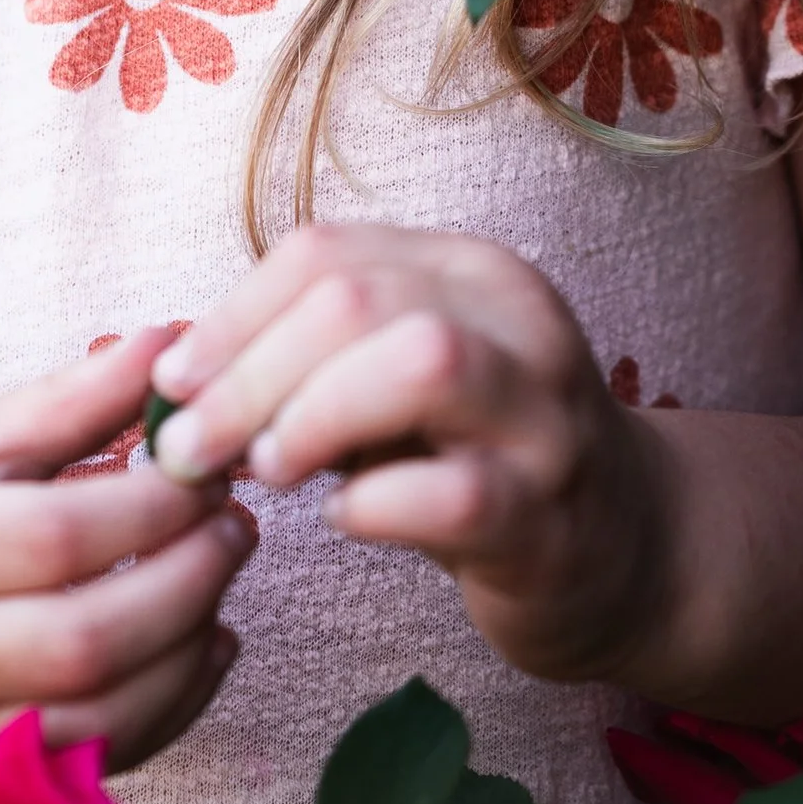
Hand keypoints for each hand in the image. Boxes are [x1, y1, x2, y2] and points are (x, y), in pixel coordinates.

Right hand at [0, 329, 257, 765]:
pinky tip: (201, 643)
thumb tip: (171, 344)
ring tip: (219, 577)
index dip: (150, 505)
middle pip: (83, 640)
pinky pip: (98, 759)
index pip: (52, 537)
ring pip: (99, 719)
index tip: (204, 465)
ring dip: (188, 649)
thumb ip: (67, 400)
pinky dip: (171, 707)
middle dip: (185, 580)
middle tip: (234, 522)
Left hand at [146, 230, 676, 687]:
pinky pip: (456, 494)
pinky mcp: (553, 522)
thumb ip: (312, 358)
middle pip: (356, 296)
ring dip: (312, 415)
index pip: (326, 251)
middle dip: (247, 372)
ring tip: (268, 471)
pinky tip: (347, 520)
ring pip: (420, 362)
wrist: (632, 552)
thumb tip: (175, 375)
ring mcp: (545, 420)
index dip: (230, 314)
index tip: (170, 384)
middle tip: (189, 449)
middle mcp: (519, 324)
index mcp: (471, 272)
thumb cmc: (480, 459)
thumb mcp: (401, 383)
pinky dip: (376, 506)